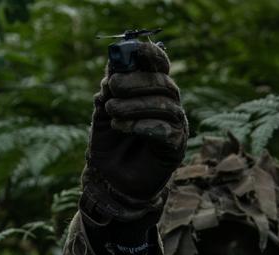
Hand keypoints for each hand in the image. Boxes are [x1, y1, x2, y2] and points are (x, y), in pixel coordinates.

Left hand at [81, 41, 187, 223]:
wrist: (111, 181)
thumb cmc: (109, 144)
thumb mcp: (103, 113)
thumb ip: (109, 91)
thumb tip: (112, 67)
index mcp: (153, 90)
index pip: (159, 65)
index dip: (149, 53)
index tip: (132, 49)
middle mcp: (168, 104)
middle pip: (162, 83)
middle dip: (136, 81)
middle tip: (112, 87)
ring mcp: (175, 125)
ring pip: (164, 105)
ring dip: (135, 105)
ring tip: (112, 111)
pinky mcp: (175, 147)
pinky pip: (165, 130)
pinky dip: (142, 125)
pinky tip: (123, 127)